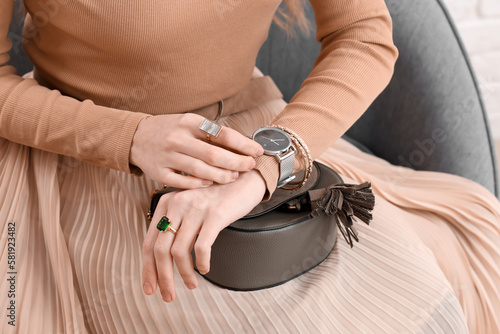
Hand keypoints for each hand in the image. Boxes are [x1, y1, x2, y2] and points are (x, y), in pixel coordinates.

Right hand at [130, 113, 263, 188]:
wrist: (135, 137)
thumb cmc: (170, 130)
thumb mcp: (189, 123)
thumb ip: (211, 133)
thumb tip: (242, 144)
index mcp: (189, 122)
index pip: (223, 134)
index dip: (243, 144)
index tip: (257, 151)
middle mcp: (178, 138)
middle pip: (214, 155)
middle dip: (237, 163)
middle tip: (249, 166)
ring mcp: (167, 156)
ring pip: (201, 170)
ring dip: (221, 175)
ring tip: (233, 176)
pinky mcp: (159, 172)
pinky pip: (183, 182)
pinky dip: (199, 183)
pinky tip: (210, 183)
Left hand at [141, 169, 265, 301]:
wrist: (244, 179)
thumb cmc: (216, 198)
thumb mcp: (189, 207)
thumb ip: (175, 225)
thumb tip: (162, 261)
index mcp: (167, 204)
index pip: (149, 242)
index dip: (147, 269)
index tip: (151, 288)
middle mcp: (177, 204)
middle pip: (160, 250)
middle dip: (162, 277)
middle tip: (168, 296)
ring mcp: (195, 209)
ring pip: (178, 252)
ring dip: (184, 274)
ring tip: (191, 284)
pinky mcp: (214, 215)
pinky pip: (201, 247)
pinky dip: (201, 263)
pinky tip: (204, 269)